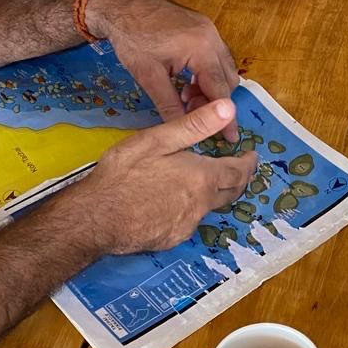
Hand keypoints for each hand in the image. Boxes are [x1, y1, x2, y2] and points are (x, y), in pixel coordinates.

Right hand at [71, 98, 255, 254]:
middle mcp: (201, 205)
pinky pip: (188, 221)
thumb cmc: (124, 174)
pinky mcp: (171, 239)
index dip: (247, 163)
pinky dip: (189, 209)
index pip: (237, 171)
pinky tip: (174, 202)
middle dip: (238, 179)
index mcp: (202, 178)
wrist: (95, 218)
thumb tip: (228, 109)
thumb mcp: (157, 140)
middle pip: (230, 193)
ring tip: (204, 183)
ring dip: (213, 195)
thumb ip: (195, 126)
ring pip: (208, 208)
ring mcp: (186, 225)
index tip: (252, 156)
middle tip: (239, 170)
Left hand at [86, 0, 239, 137]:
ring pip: (223, 67)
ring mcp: (209, 29)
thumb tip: (182, 129)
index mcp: (202, 49)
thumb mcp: (148, 76)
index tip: (230, 138)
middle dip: (214, 101)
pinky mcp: (203, 25)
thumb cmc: (132, 39)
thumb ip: (169, 105)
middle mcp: (212, 37)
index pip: (220, 90)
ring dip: (210, 86)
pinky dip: (206, 72)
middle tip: (192, 113)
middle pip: (227, 79)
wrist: (121, 5)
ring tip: (185, 97)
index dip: (225, 117)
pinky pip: (215, 55)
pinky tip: (186, 81)